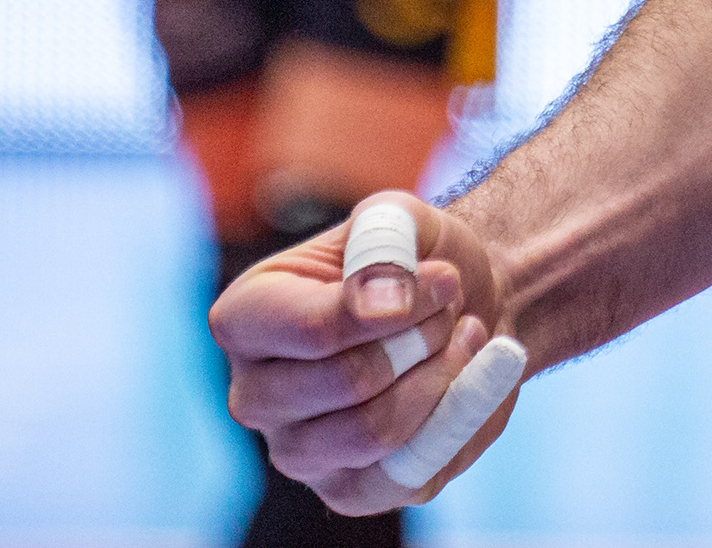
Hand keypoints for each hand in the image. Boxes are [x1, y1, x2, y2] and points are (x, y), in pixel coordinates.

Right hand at [212, 195, 518, 509]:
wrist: (459, 309)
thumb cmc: (415, 261)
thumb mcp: (401, 219)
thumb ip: (384, 239)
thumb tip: (381, 302)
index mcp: (246, 318)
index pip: (310, 329)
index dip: (393, 306)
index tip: (445, 279)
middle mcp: (254, 394)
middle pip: (346, 383)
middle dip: (424, 338)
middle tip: (452, 305)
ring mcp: (294, 450)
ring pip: (374, 432)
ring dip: (442, 377)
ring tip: (464, 336)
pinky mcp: (345, 491)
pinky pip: (403, 476)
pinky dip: (452, 424)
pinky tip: (465, 383)